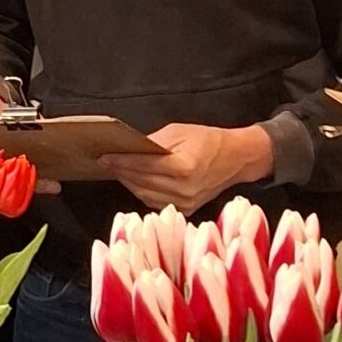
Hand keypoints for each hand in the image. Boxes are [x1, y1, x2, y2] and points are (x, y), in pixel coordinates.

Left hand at [99, 124, 274, 212]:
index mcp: (185, 167)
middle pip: (142, 182)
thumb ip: (152, 143)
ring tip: (117, 170)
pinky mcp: (186, 209)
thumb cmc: (210, 141)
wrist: (237, 158)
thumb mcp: (179, 132)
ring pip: (145, 194)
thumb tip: (127, 148)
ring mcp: (186, 202)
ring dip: (129, 182)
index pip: (143, 166)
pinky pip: (155, 201)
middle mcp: (185, 189)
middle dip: (121, 171)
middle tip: (105, 162)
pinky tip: (133, 181)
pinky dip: (142, 191)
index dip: (122, 161)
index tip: (104, 157)